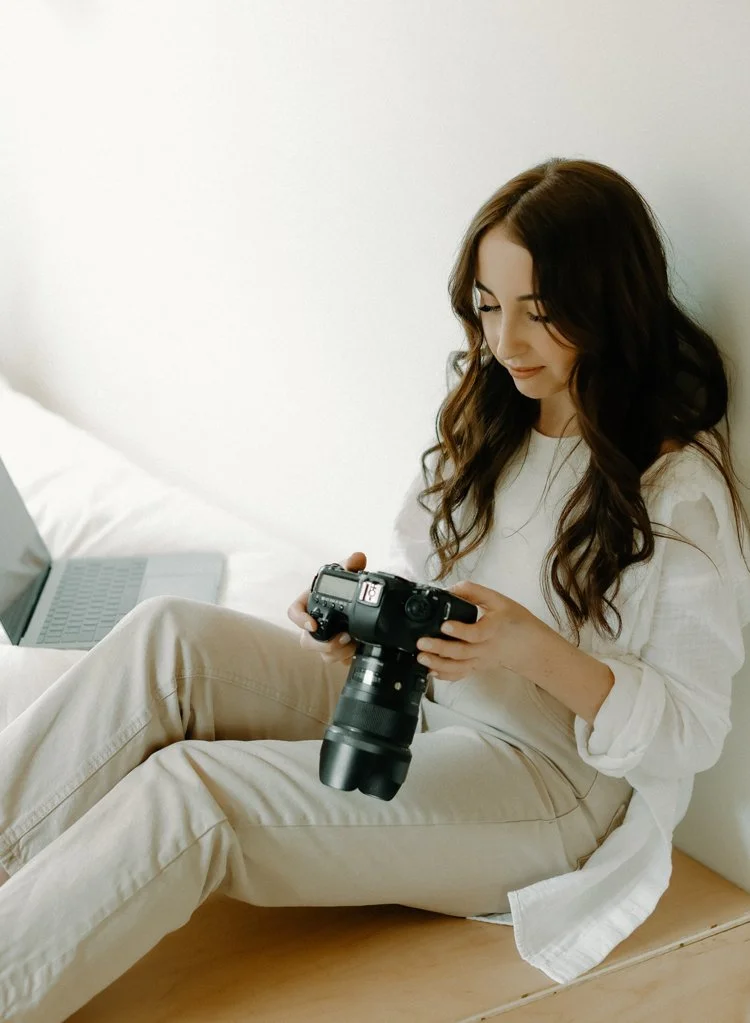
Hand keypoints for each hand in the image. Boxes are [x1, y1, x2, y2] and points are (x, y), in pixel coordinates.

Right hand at [287, 551, 366, 664]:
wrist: (361, 604)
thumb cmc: (344, 589)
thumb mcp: (347, 574)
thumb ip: (351, 565)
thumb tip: (357, 558)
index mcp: (311, 604)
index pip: (294, 612)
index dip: (299, 620)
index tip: (312, 624)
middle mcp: (313, 624)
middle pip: (306, 641)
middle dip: (324, 644)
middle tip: (344, 637)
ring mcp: (324, 640)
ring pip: (322, 654)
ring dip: (338, 652)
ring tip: (355, 643)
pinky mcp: (337, 651)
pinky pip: (337, 661)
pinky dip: (347, 658)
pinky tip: (358, 650)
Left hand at [415, 580, 540, 681]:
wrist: (531, 647)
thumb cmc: (516, 622)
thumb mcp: (499, 600)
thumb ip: (475, 592)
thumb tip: (451, 589)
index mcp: (494, 628)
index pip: (476, 633)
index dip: (460, 630)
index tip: (444, 625)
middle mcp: (486, 648)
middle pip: (461, 652)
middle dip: (439, 648)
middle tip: (422, 642)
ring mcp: (481, 660)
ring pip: (458, 667)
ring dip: (438, 664)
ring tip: (421, 658)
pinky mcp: (478, 668)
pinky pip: (460, 675)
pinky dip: (445, 675)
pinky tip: (431, 670)